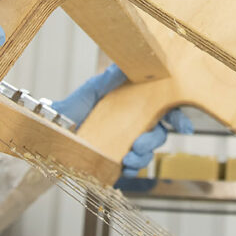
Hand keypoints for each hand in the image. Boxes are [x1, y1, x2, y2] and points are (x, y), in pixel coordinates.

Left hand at [53, 64, 194, 177]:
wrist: (53, 129)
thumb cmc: (73, 107)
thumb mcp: (92, 90)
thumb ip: (109, 79)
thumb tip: (125, 66)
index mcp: (134, 104)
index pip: (163, 109)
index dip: (178, 118)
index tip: (183, 127)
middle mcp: (134, 124)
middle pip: (159, 134)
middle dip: (154, 141)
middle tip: (139, 145)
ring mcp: (126, 143)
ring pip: (148, 152)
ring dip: (143, 157)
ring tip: (128, 158)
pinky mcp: (116, 160)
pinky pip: (132, 168)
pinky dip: (132, 169)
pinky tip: (123, 166)